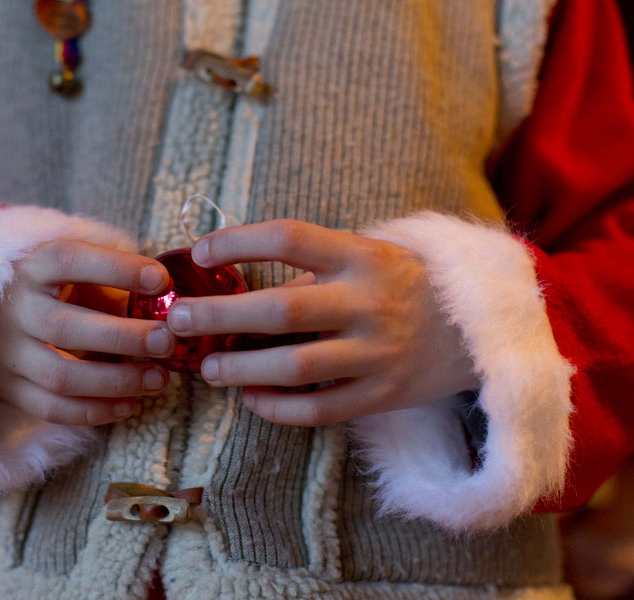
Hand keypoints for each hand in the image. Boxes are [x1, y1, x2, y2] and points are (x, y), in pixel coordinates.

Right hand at [0, 239, 175, 425]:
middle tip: (168, 340)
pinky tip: (130, 404)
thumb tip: (169, 292)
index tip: (161, 281)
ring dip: (116, 381)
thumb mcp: (72, 265)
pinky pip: (51, 409)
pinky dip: (94, 411)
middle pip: (66, 328)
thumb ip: (113, 274)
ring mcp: (7, 353)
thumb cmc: (50, 283)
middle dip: (124, 337)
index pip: (69, 261)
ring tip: (159, 379)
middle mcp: (14, 309)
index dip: (117, 269)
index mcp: (31, 266)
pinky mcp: (8, 387)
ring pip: (60, 376)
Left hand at [165, 219, 478, 425]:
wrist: (482, 331)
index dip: (238, 242)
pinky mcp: (384, 395)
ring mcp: (378, 352)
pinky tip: (251, 399)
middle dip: (218, 316)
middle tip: (175, 322)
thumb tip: (235, 284)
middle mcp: (369, 301)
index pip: (289, 238)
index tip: (200, 253)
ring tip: (207, 369)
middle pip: (281, 309)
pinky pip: (321, 409)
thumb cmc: (406, 284)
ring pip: (296, 366)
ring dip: (242, 369)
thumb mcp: (369, 256)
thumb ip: (313, 268)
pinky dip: (279, 408)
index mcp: (361, 256)